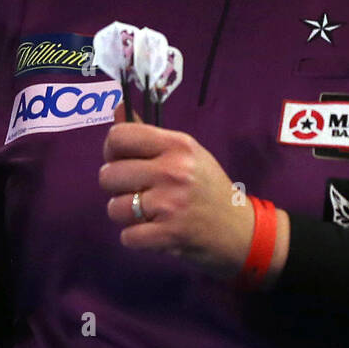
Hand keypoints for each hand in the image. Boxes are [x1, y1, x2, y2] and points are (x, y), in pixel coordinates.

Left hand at [99, 102, 282, 283]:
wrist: (239, 229)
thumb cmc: (207, 187)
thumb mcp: (186, 153)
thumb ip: (148, 134)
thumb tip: (118, 108)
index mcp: (178, 145)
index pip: (119, 136)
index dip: (112, 150)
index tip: (123, 161)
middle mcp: (174, 170)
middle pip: (108, 175)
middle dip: (116, 187)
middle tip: (137, 191)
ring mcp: (171, 203)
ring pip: (114, 208)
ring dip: (126, 215)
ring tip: (148, 213)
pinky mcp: (169, 234)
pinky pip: (127, 237)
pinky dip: (136, 238)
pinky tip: (155, 231)